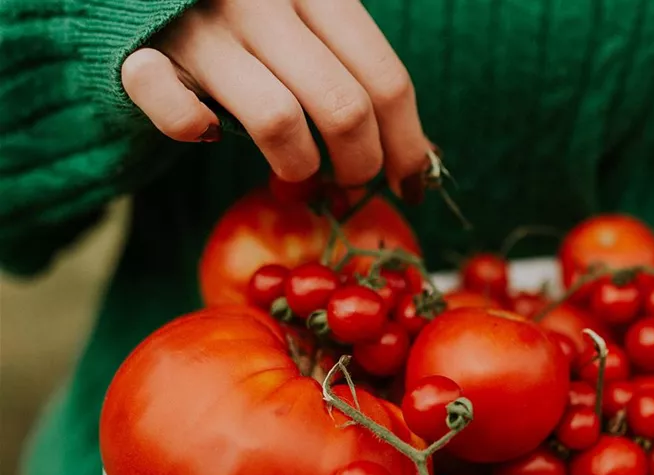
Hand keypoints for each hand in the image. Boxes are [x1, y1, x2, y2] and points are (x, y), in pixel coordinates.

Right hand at [121, 0, 429, 191]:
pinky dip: (196, 134)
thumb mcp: (314, 26)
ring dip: (298, 167)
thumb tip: (422, 156)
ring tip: (295, 172)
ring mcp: (202, 26)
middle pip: (344, 108)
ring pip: (279, 121)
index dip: (407, 147)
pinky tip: (207, 133)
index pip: (387, 81)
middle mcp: (263, 0)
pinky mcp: (143, 55)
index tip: (411, 187)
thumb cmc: (250, 16)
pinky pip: (180, 117)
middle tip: (349, 182)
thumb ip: (360, 75)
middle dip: (360, 166)